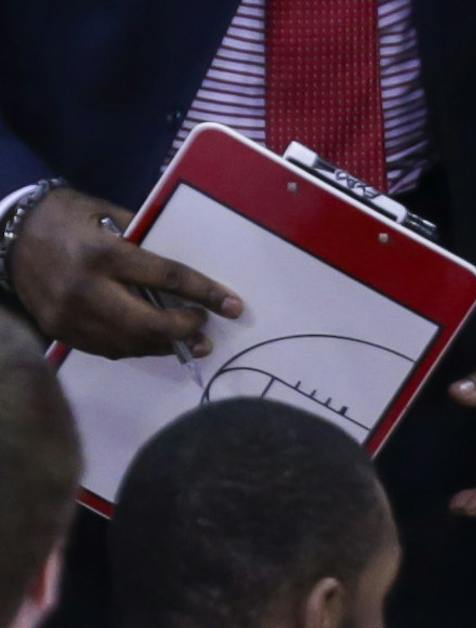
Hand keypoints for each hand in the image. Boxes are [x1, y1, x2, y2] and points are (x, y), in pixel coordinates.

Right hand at [8, 187, 243, 358]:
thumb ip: (143, 238)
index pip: (167, 278)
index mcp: (103, 254)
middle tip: (206, 326)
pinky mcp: (60, 330)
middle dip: (185, 328)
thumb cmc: (64, 217)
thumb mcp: (105, 212)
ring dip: (166, 345)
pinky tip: (155, 342)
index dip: (206, 293)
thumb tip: (181, 266)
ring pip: (131, 343)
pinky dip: (137, 347)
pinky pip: (108, 348)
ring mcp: (70, 315)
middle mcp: (86, 289)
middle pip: (150, 323)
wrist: (7, 234)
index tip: (234, 306)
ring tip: (193, 341)